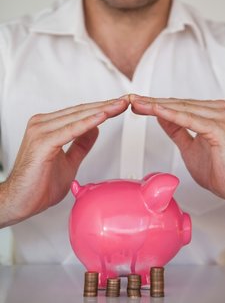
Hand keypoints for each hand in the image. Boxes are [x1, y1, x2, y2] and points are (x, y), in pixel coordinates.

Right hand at [0, 96, 129, 227]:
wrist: (21, 202)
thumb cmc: (39, 184)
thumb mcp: (69, 161)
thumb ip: (81, 144)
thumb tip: (95, 129)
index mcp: (48, 126)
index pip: (80, 113)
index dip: (102, 109)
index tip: (119, 106)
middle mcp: (42, 124)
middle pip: (80, 111)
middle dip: (106, 106)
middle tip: (125, 101)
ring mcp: (41, 131)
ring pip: (77, 117)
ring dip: (101, 111)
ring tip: (119, 106)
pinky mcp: (42, 143)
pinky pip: (70, 131)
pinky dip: (87, 123)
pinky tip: (102, 117)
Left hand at [131, 95, 224, 202]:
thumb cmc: (221, 170)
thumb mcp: (189, 147)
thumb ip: (176, 130)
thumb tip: (161, 116)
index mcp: (210, 115)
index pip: (177, 106)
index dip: (155, 105)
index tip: (137, 104)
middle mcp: (216, 112)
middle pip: (177, 104)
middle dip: (151, 103)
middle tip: (132, 100)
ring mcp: (219, 118)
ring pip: (181, 109)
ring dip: (157, 106)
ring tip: (138, 104)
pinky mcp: (218, 129)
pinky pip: (190, 120)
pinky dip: (171, 115)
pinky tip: (156, 111)